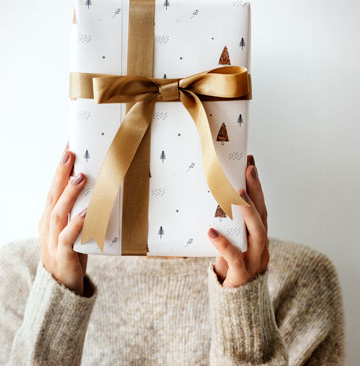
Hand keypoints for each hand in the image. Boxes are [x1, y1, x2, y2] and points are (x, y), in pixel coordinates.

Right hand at [38, 140, 88, 295]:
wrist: (60, 290)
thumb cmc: (70, 255)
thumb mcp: (73, 230)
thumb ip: (79, 212)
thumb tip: (102, 190)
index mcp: (50, 218)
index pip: (53, 189)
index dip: (60, 169)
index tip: (68, 147)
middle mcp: (48, 226)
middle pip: (52, 195)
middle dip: (60, 173)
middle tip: (70, 152)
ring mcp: (52, 241)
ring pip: (58, 214)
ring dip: (68, 195)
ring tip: (79, 177)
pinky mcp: (62, 256)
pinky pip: (68, 239)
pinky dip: (76, 225)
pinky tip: (86, 213)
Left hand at [207, 154, 268, 287]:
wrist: (237, 302)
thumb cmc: (230, 266)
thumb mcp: (229, 241)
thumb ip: (224, 224)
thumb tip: (202, 199)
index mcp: (257, 234)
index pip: (260, 205)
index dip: (256, 185)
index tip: (250, 163)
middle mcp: (261, 245)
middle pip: (263, 214)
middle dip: (256, 190)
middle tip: (248, 169)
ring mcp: (255, 259)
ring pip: (258, 233)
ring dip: (249, 212)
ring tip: (236, 194)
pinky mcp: (243, 274)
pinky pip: (235, 257)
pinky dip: (224, 244)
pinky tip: (211, 232)